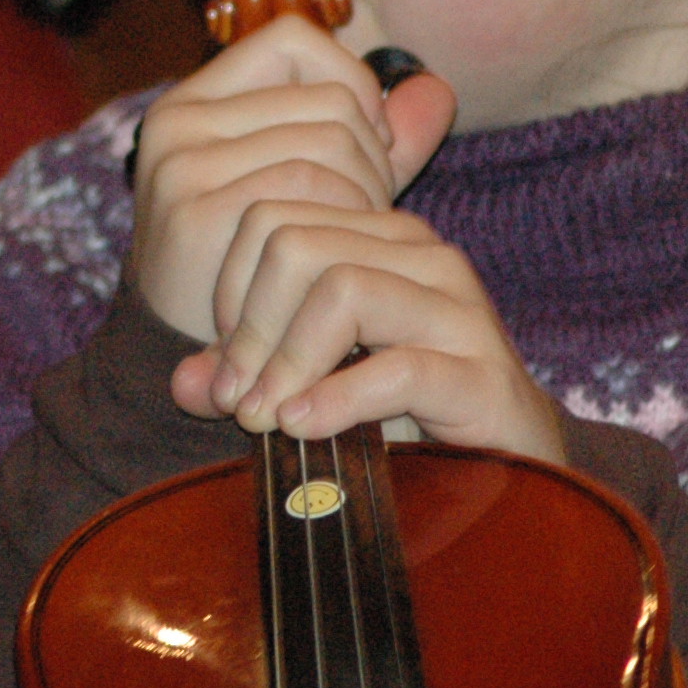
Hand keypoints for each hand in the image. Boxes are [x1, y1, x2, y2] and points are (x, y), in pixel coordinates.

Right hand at [125, 15, 452, 343]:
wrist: (191, 360)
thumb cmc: (260, 269)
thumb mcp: (315, 191)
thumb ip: (372, 140)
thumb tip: (438, 89)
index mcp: (194, 100)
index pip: (294, 40)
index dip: (351, 80)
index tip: (369, 143)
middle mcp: (177, 121)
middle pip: (328, 99)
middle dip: (374, 156)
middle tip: (369, 213)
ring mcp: (181, 166)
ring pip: (328, 145)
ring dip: (366, 197)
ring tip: (353, 242)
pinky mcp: (196, 215)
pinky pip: (309, 190)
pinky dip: (345, 224)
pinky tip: (338, 264)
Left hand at [170, 205, 566, 465]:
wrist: (506, 468)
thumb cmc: (401, 417)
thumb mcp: (307, 384)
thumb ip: (246, 375)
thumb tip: (181, 382)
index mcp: (375, 236)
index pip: (273, 219)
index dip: (230, 293)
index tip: (225, 368)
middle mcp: (419, 254)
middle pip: (296, 245)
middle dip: (251, 329)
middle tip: (240, 402)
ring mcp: (456, 307)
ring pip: (342, 288)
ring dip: (288, 363)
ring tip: (268, 420)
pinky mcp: (481, 373)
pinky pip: (396, 367)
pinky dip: (337, 400)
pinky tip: (306, 429)